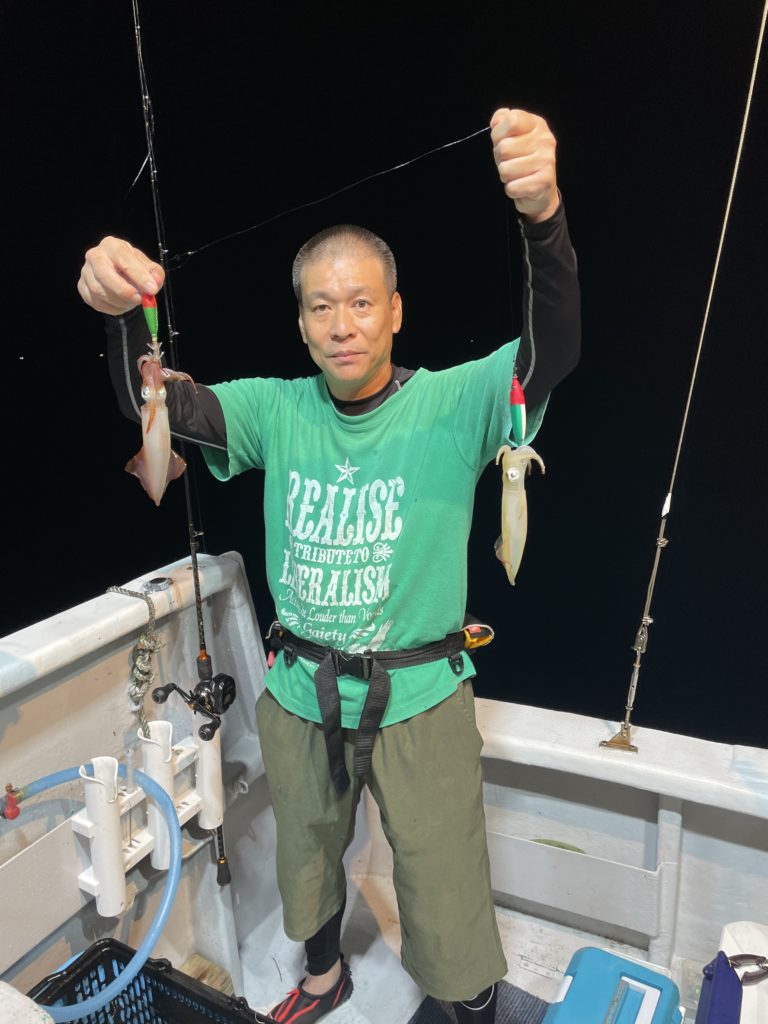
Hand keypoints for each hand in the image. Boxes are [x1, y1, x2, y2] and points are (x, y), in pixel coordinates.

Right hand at [77, 236, 164, 314]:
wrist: (119, 275)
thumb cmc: (134, 268)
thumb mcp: (149, 268)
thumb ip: (154, 274)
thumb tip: (154, 283)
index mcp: (113, 246)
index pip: (124, 259)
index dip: (139, 276)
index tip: (151, 289)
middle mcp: (95, 256)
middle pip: (103, 273)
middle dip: (123, 290)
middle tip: (139, 299)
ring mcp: (86, 272)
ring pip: (99, 291)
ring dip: (119, 301)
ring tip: (132, 301)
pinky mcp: (82, 287)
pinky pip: (96, 302)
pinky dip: (112, 308)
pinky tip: (121, 304)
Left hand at [490, 108, 558, 222]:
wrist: (541, 190)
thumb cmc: (523, 161)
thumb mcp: (512, 136)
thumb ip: (503, 122)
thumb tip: (496, 121)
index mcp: (537, 124)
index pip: (511, 120)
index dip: (498, 134)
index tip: (503, 141)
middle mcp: (545, 140)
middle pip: (504, 148)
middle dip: (500, 159)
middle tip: (511, 162)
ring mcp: (546, 160)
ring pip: (505, 169)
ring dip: (505, 176)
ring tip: (516, 174)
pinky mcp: (544, 181)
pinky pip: (512, 187)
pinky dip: (511, 190)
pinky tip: (521, 185)